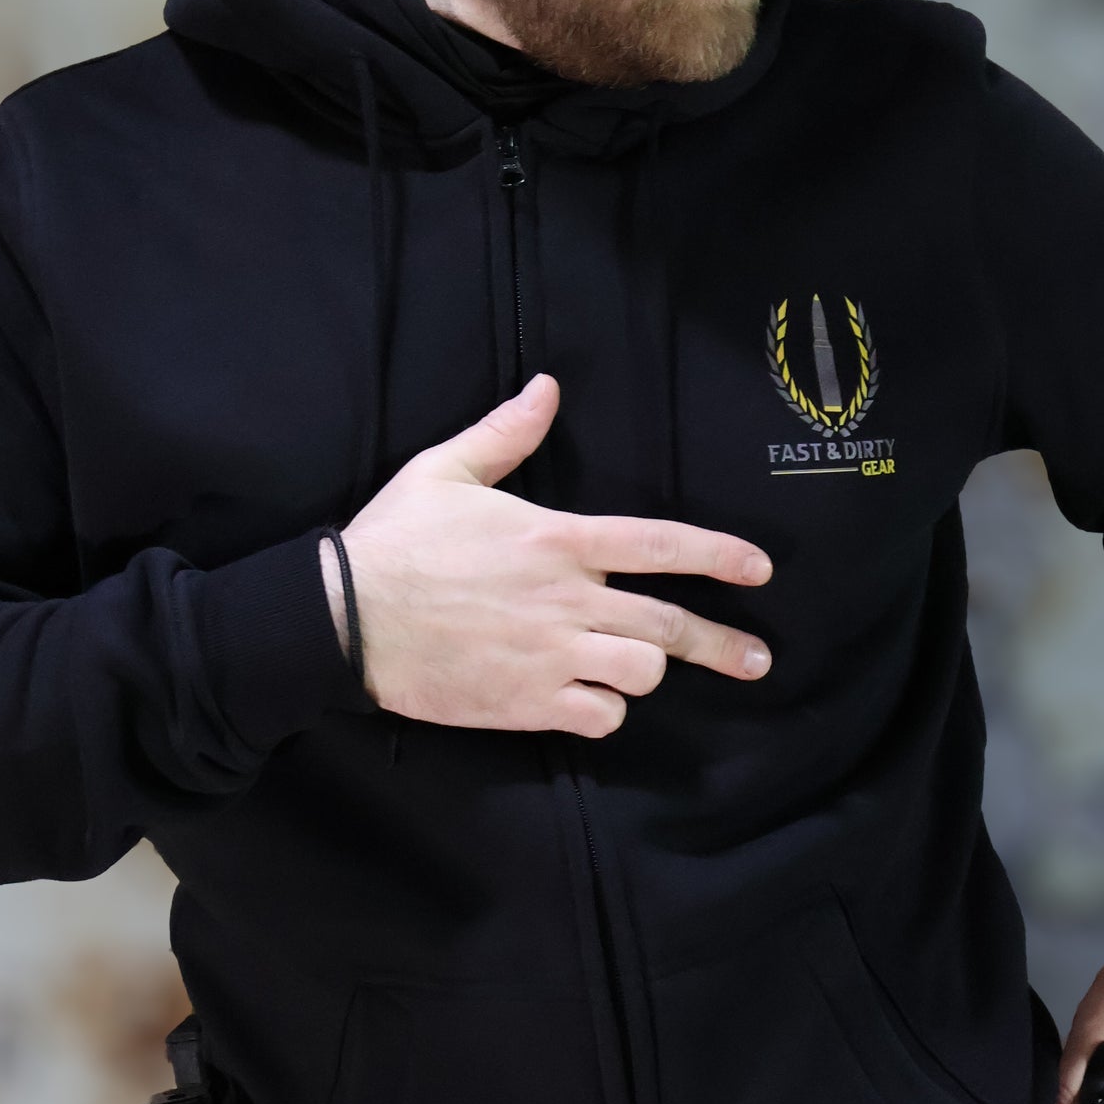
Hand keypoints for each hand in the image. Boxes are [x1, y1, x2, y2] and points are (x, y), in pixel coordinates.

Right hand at [321, 373, 773, 736]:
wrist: (344, 619)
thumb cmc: (394, 541)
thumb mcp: (443, 470)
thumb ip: (506, 433)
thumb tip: (547, 386)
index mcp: (556, 539)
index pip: (659, 546)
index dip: (717, 557)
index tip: (759, 570)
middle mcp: (567, 599)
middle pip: (669, 625)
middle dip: (723, 645)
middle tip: (756, 659)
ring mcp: (551, 656)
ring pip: (642, 673)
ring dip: (646, 672)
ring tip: (634, 667)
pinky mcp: (527, 703)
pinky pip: (600, 717)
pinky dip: (604, 712)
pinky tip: (588, 700)